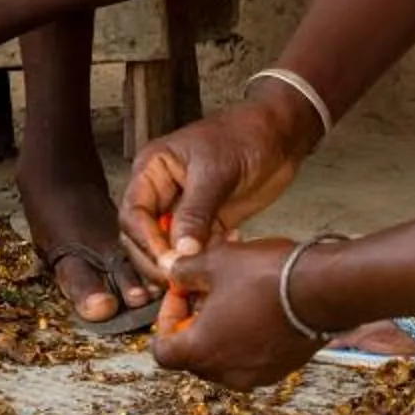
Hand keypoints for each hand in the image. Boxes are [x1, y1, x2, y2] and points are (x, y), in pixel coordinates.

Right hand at [119, 93, 311, 287]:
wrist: (281, 135)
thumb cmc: (244, 136)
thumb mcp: (216, 172)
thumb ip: (195, 213)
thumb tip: (179, 253)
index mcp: (152, 170)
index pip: (133, 214)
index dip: (145, 241)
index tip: (166, 262)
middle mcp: (162, 191)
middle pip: (143, 236)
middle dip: (158, 259)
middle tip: (179, 278)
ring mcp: (184, 209)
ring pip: (169, 247)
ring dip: (181, 264)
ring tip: (199, 275)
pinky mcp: (208, 222)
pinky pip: (196, 249)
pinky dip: (206, 259)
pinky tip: (224, 256)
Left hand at [150, 235, 314, 390]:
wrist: (324, 289)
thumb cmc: (266, 278)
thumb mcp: (215, 262)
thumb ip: (185, 271)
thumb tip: (174, 273)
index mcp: (200, 352)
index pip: (162, 350)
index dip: (165, 318)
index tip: (180, 293)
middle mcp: (226, 372)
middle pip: (193, 354)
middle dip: (194, 320)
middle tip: (205, 289)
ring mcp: (256, 374)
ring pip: (224, 354)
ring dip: (221, 327)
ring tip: (234, 292)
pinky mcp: (282, 369)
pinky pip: (252, 356)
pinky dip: (247, 336)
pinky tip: (259, 305)